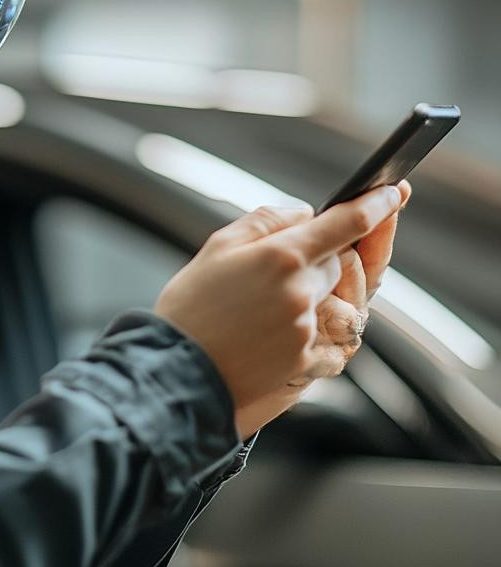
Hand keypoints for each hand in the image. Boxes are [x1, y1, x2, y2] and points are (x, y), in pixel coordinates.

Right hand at [153, 185, 404, 438]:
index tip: (390, 193)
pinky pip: (327, 336)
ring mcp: (307, 328)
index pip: (347, 222)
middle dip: (316, 260)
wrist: (177, 372)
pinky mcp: (307, 360)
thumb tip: (304, 213)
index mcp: (281, 256)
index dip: (375, 205)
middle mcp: (301, 291)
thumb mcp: (217, 248)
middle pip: (338, 261)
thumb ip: (266, 221)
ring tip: (265, 307)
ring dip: (311, 296)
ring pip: (333, 298)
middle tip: (269, 274)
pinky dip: (307, 330)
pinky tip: (269, 334)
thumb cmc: (190, 309)